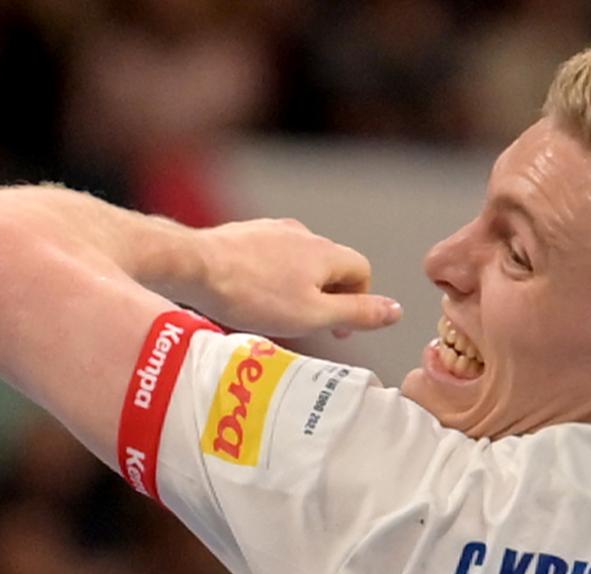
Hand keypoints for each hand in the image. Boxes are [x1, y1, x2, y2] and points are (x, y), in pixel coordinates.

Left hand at [187, 218, 402, 340]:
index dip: (359, 300)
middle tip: (310, 324)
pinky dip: (271, 277)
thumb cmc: (253, 295)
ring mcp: (271, 230)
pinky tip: (252, 296)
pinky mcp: (244, 234)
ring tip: (278, 312)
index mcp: (326, 252)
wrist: (193, 266)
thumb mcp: (314, 315)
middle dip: (327, 295)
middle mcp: (303, 234)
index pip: (362, 271)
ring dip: (299, 286)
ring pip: (299, 261)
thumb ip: (358, 314)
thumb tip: (397, 311)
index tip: (339, 327)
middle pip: (330, 265)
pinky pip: (270, 257)